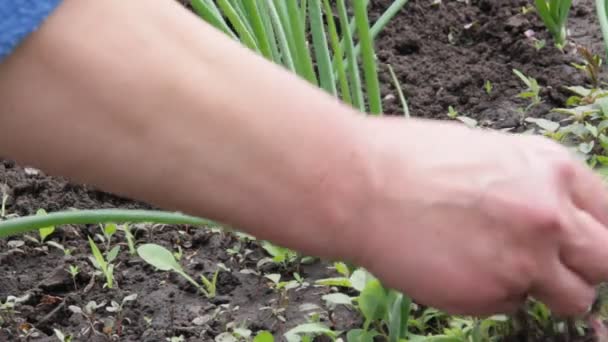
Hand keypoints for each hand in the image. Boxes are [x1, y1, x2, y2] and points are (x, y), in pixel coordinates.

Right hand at [347, 117, 607, 316]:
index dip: (595, 234)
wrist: (358, 186)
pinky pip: (512, 306)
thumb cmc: (408, 161)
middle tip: (546, 264)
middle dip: (581, 267)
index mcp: (551, 168)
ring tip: (496, 270)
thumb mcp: (485, 154)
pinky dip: (492, 296)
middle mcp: (550, 214)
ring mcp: (525, 259)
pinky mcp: (491, 294)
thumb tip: (551, 210)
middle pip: (606, 261)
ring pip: (575, 299)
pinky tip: (455, 268)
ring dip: (544, 290)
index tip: (580, 247)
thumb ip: (530, 184)